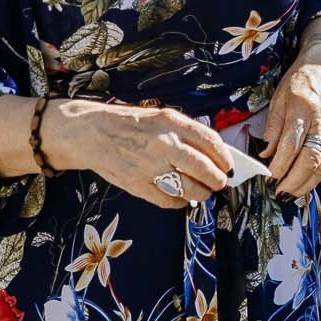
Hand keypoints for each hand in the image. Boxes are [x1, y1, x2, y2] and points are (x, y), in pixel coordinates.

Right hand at [46, 99, 234, 208]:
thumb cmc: (131, 124)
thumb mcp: (161, 118)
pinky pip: (169, 201)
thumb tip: (215, 154)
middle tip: (220, 183)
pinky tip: (182, 199)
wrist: (91, 133)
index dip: (225, 158)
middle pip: (205, 169)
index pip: (211, 142)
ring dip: (202, 194)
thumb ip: (186, 133)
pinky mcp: (138, 185)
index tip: (229, 166)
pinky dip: (180, 203)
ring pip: (190, 189)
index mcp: (171, 123)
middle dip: (218, 180)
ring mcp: (150, 167)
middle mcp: (164, 144)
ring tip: (203, 193)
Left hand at [261, 37, 320, 200]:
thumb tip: (266, 153)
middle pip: (311, 159)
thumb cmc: (300, 80)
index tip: (269, 176)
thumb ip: (273, 127)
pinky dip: (320, 176)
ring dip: (308, 183)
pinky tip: (307, 181)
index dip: (280, 165)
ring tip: (291, 192)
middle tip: (279, 192)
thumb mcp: (278, 98)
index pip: (291, 144)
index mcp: (303, 107)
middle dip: (294, 180)